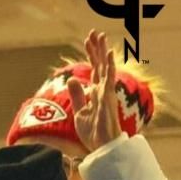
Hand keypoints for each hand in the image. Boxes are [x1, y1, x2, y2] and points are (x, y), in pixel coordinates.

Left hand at [66, 30, 125, 154]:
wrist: (100, 147)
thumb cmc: (93, 132)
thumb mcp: (79, 111)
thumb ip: (77, 95)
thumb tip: (72, 79)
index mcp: (96, 92)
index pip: (94, 69)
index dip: (91, 55)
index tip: (88, 40)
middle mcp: (103, 89)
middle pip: (99, 64)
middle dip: (96, 48)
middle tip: (94, 32)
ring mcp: (106, 92)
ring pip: (104, 67)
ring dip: (102, 52)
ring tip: (100, 36)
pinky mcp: (108, 98)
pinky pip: (109, 78)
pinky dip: (108, 66)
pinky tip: (108, 54)